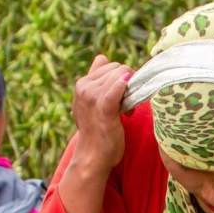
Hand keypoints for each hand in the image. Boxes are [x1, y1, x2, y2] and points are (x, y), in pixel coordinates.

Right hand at [71, 55, 131, 174]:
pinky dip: (126, 89)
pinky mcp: (104, 109)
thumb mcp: (93, 100)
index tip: (123, 95)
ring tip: (127, 111)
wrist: (92, 155)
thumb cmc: (98, 129)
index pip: (108, 64)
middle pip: (117, 68)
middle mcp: (84, 87)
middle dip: (127, 82)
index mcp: (82, 83)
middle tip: (127, 104)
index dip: (121, 77)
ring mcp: (92, 97)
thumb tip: (102, 57)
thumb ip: (98, 79)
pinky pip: (117, 89)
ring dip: (131, 91)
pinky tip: (129, 101)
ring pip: (121, 75)